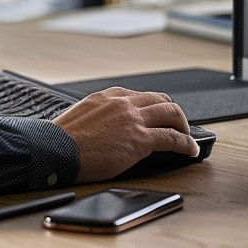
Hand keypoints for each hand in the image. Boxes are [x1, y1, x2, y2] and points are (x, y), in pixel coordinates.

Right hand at [52, 88, 197, 182]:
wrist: (56, 149)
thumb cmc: (62, 140)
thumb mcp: (81, 115)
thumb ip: (99, 116)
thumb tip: (106, 128)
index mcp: (109, 96)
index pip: (141, 95)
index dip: (155, 106)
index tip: (159, 116)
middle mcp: (124, 103)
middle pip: (161, 99)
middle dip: (174, 112)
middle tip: (179, 125)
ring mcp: (133, 119)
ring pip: (172, 113)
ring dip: (184, 126)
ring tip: (188, 137)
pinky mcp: (140, 140)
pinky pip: (173, 138)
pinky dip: (187, 144)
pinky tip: (191, 151)